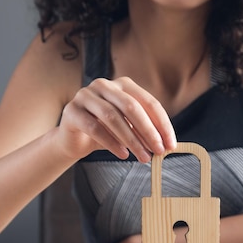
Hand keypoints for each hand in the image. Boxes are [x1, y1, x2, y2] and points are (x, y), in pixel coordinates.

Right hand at [56, 77, 175, 162]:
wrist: (73, 140)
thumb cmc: (105, 132)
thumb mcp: (128, 128)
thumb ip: (144, 131)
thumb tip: (165, 144)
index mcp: (122, 85)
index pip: (148, 102)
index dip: (162, 124)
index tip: (170, 144)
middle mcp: (104, 85)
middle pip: (131, 107)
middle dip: (148, 131)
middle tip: (159, 151)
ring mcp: (85, 96)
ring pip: (113, 117)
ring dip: (132, 139)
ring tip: (143, 156)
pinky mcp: (71, 111)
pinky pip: (94, 127)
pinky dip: (111, 143)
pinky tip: (123, 154)